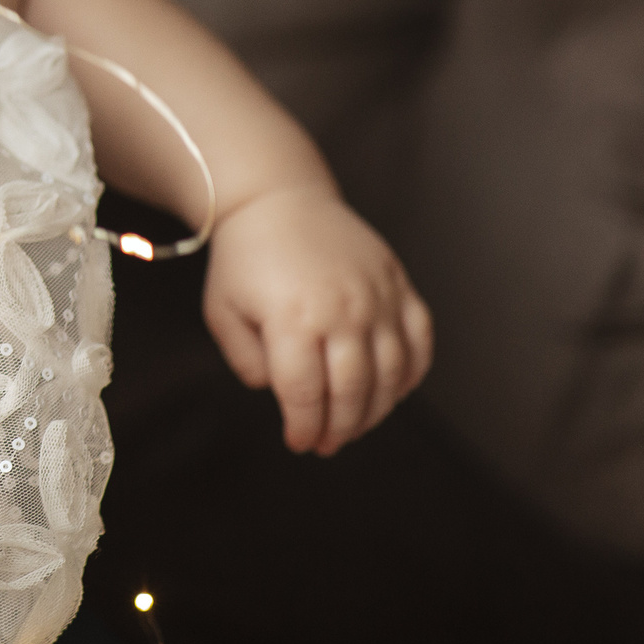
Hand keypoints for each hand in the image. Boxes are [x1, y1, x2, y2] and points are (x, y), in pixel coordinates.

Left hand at [201, 182, 434, 453]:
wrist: (278, 199)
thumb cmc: (245, 258)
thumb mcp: (222, 311)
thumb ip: (245, 360)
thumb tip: (278, 392)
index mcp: (292, 319)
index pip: (306, 395)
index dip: (304, 427)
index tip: (299, 442)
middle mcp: (342, 310)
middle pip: (353, 393)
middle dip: (340, 429)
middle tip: (327, 444)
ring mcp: (377, 297)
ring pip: (392, 375)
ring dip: (376, 410)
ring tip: (354, 423)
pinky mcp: (399, 284)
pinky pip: (420, 341)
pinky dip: (411, 374)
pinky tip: (391, 390)